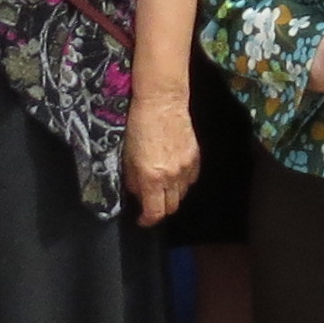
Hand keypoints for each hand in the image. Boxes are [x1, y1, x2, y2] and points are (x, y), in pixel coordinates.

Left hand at [125, 94, 197, 224]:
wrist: (162, 101)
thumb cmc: (138, 125)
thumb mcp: (127, 155)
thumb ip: (132, 179)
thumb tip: (137, 193)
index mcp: (152, 177)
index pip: (155, 212)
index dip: (147, 221)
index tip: (141, 219)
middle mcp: (172, 176)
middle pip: (171, 207)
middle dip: (159, 210)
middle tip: (149, 204)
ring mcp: (186, 167)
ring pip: (182, 194)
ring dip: (171, 196)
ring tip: (161, 188)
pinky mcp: (196, 157)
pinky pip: (191, 179)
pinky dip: (182, 183)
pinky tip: (174, 175)